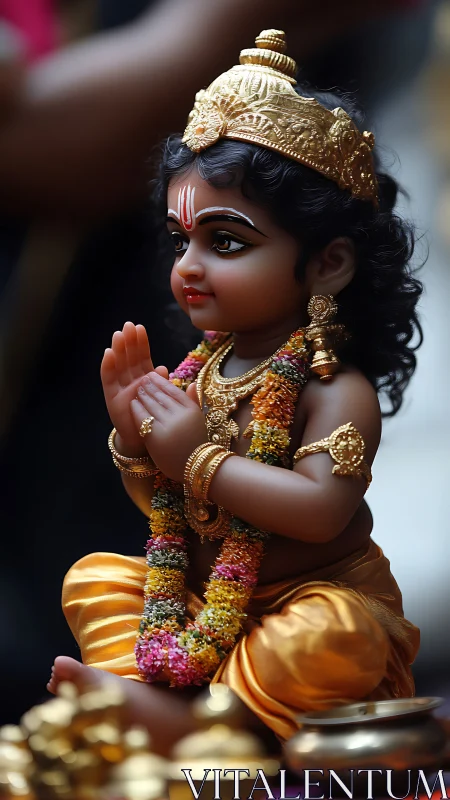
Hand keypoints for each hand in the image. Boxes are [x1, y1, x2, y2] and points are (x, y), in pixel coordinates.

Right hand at [101, 321, 168, 454]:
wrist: (146, 443)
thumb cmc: (158, 421)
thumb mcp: (167, 401)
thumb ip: (168, 385)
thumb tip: (164, 367)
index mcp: (146, 380)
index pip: (143, 357)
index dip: (142, 343)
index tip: (141, 328)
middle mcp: (132, 382)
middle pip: (130, 358)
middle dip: (129, 341)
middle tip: (129, 325)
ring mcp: (121, 389)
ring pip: (119, 365)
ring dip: (118, 349)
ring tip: (118, 334)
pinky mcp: (112, 399)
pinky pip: (109, 380)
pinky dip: (108, 367)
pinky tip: (108, 353)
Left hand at [130, 371, 207, 482]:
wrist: (195, 467)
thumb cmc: (196, 443)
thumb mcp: (199, 420)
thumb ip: (194, 400)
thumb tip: (193, 382)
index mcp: (192, 409)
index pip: (173, 390)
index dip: (161, 382)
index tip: (153, 376)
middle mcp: (180, 415)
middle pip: (161, 395)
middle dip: (149, 386)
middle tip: (141, 380)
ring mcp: (168, 425)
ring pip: (151, 404)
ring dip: (142, 395)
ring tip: (137, 390)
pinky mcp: (156, 435)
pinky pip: (143, 417)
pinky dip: (137, 408)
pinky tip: (133, 404)